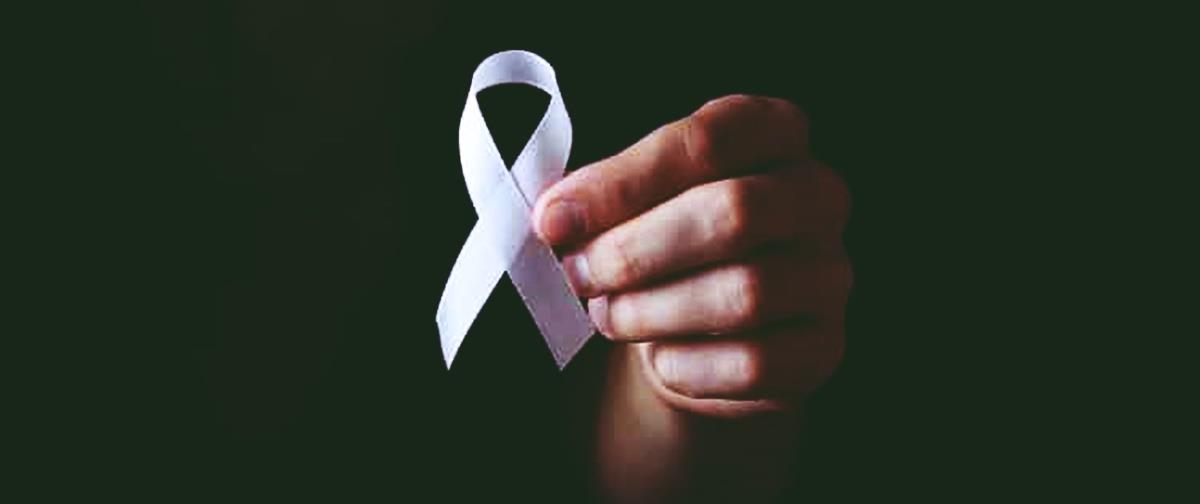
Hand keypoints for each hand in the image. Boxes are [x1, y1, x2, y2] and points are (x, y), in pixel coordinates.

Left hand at [534, 95, 851, 417]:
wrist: (706, 330)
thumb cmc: (666, 242)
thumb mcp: (637, 199)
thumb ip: (603, 197)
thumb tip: (558, 217)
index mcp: (774, 132)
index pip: (709, 140)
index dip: (623, 181)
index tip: (555, 219)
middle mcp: (818, 195)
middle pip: (734, 213)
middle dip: (636, 249)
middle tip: (577, 273)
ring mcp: (830, 274)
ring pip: (745, 293)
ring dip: (653, 311)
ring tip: (608, 315)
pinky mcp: (824, 347)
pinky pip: (753, 363)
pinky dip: (687, 365)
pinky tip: (658, 356)